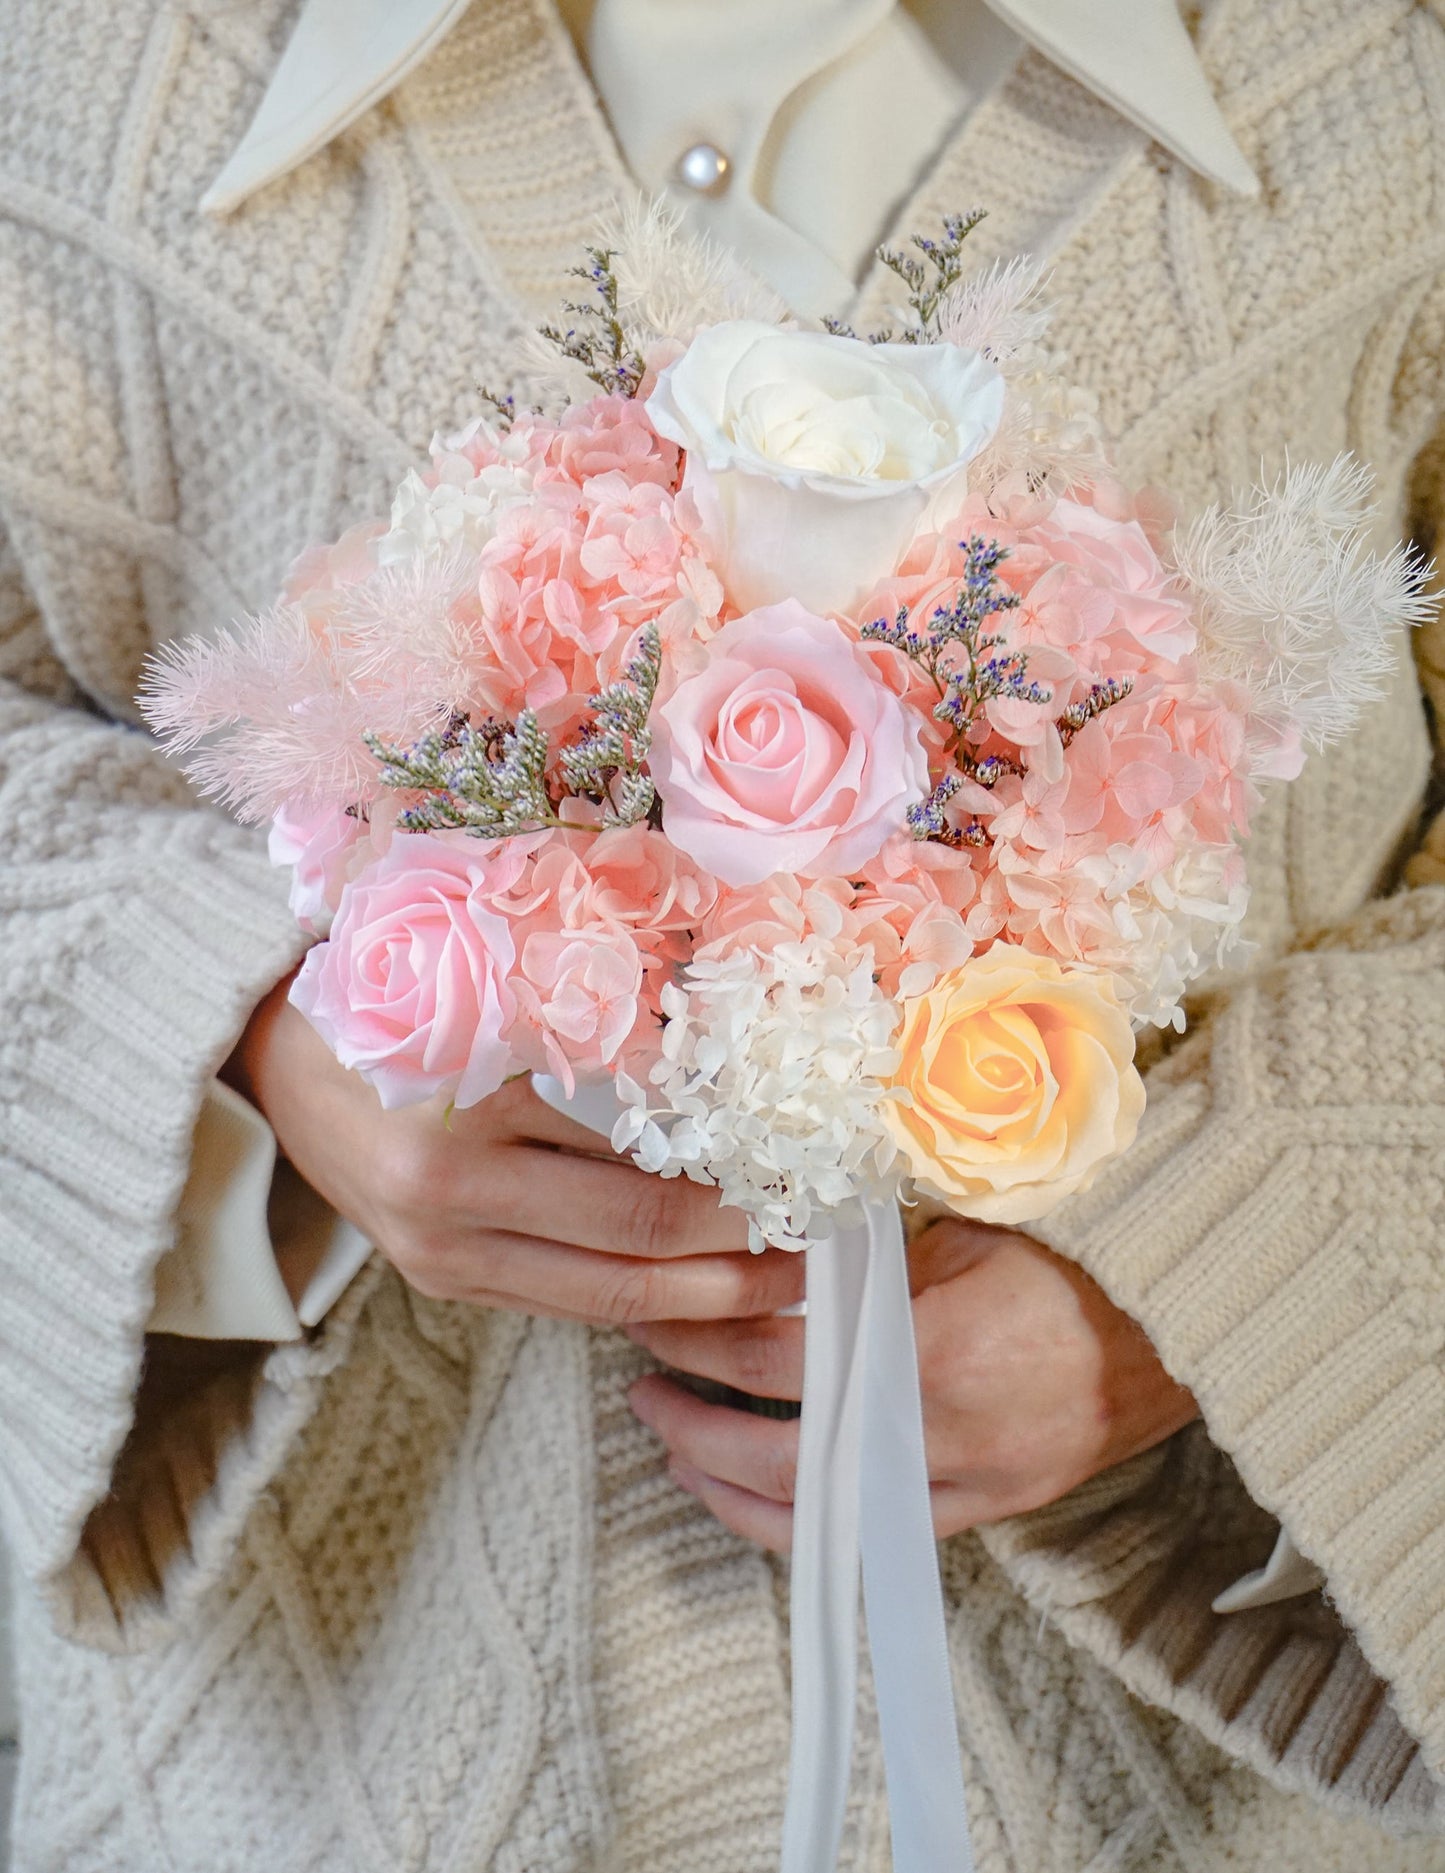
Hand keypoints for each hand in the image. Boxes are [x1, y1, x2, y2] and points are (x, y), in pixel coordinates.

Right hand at [229, 974, 801, 1323]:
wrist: (276, 1062)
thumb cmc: (397, 1005)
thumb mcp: (492, 1001)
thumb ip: (596, 1043)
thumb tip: (730, 1084)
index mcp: (468, 1112)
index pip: (635, 1160)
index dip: (734, 1178)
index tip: (810, 1171)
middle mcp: (449, 1196)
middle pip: (635, 1240)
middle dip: (742, 1254)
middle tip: (824, 1246)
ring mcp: (442, 1254)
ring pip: (607, 1294)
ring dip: (707, 1298)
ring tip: (787, 1288)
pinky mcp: (442, 1281)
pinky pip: (565, 1303)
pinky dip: (642, 1303)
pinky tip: (704, 1295)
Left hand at [625, 1217, 1198, 1549]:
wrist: (1190, 1309)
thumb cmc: (1078, 1245)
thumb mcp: (965, 1222)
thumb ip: (865, 1250)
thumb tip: (761, 1243)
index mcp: (932, 1346)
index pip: (776, 1353)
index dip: (700, 1333)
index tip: (656, 1305)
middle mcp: (945, 1433)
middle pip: (777, 1453)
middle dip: (693, 1424)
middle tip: (640, 1385)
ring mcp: (973, 1482)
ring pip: (816, 1518)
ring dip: (727, 1486)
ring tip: (673, 1444)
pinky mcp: (993, 1506)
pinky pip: (872, 1533)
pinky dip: (800, 1520)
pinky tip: (753, 1493)